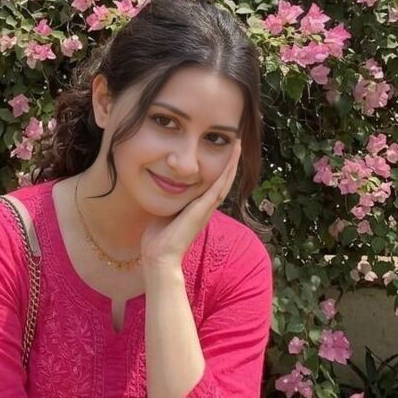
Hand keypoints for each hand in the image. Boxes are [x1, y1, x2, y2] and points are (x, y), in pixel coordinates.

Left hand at [140, 139, 241, 267]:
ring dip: (233, 162)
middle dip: (230, 161)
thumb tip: (160, 184)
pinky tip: (232, 157)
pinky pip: (219, 186)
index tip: (223, 151)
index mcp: (198, 207)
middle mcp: (206, 207)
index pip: (212, 184)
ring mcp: (207, 208)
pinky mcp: (204, 209)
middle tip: (236, 142)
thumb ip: (168, 199)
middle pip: (223, 180)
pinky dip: (227, 171)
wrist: (160, 254)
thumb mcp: (165, 210)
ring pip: (225, 181)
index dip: (220, 168)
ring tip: (238, 143)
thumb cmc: (159, 236)